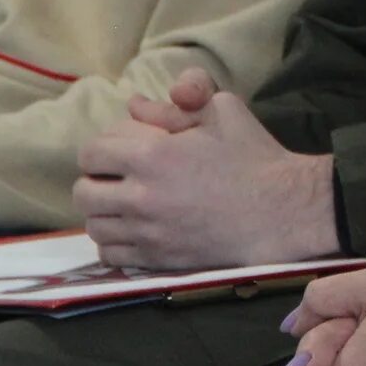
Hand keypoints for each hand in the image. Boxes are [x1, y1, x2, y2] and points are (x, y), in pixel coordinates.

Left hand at [75, 70, 339, 269]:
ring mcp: (148, 232)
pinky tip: (132, 231)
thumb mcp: (221, 111)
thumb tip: (134, 105)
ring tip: (121, 206)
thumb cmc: (253, 156)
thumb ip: (173, 106)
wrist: (281, 210)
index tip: (117, 151)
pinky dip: (113, 243)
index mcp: (152, 154)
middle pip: (85, 192)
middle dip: (96, 181)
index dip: (100, 149)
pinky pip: (112, 255)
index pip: (92, 153)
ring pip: (95, 226)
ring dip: (103, 213)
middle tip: (116, 178)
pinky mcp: (158, 259)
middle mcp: (141, 196)